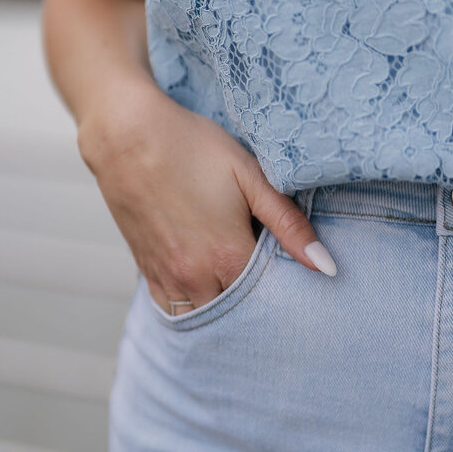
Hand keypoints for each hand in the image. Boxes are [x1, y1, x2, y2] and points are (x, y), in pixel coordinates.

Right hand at [76, 77, 336, 313]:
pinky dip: (193, 304)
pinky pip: (173, 308)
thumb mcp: (249, 176)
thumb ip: (288, 224)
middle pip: (238, 314)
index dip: (286, 288)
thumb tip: (326, 267)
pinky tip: (207, 286)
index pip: (270, 298)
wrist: (126, 135)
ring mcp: (167, 277)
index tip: (294, 275)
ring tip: (239, 284)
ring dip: (224, 308)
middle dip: (256, 305)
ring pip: (204, 316)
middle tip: (271, 283)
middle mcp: (195, 276)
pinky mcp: (146, 270)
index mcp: (227, 255)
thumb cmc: (191, 147)